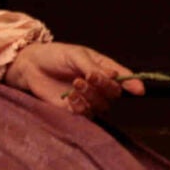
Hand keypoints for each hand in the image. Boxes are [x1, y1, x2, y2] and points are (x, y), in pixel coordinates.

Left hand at [2, 42, 144, 114]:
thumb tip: (114, 76)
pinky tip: (69, 96)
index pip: (124, 79)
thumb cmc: (55, 56)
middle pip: (114, 94)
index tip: (139, 89)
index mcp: (103, 69)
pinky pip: (86, 114)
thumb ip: (94, 67)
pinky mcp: (74, 111)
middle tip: (89, 76)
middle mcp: (99, 87)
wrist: (31, 66)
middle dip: (104, 86)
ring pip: (101, 105)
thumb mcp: (76, 55)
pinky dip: (80, 106)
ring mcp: (88, 100)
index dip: (134, 84)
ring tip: (75, 83)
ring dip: (90, 95)